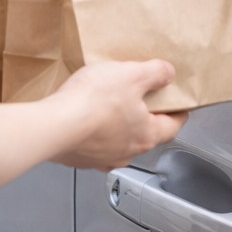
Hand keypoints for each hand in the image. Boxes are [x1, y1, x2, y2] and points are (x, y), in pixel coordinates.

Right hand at [50, 60, 187, 169]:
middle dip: (144, 115)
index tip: (178, 104)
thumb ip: (155, 73)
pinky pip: (93, 144)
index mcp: (147, 135)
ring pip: (118, 140)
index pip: (174, 126)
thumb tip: (167, 74)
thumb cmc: (94, 103)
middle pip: (145, 133)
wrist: (53, 125)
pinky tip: (84, 116)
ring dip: (117, 125)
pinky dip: (93, 132)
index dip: (178, 112)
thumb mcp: (132, 74)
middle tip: (139, 96)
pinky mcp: (79, 158)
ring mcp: (102, 159)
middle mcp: (127, 153)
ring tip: (107, 104)